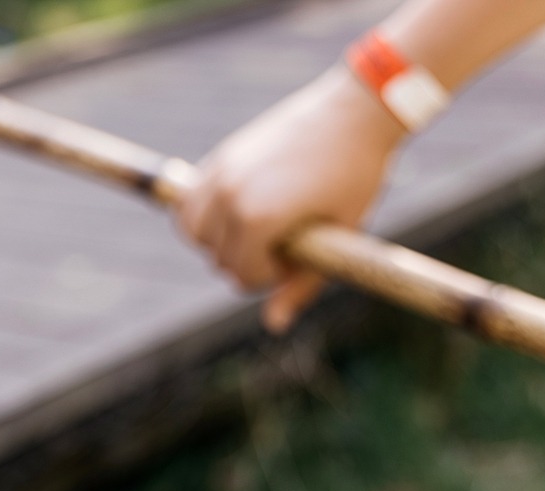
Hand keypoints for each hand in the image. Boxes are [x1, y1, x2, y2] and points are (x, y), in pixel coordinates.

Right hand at [176, 67, 405, 331]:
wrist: (356, 111)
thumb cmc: (356, 175)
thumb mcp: (337, 236)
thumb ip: (301, 284)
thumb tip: (274, 325)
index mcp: (257, 219)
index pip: (243, 276)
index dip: (274, 276)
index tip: (301, 256)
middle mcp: (229, 197)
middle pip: (218, 259)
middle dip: (250, 259)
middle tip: (288, 240)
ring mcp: (219, 174)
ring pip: (194, 234)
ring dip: (220, 241)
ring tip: (257, 230)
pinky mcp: (219, 158)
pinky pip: (188, 204)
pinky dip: (203, 217)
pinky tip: (234, 214)